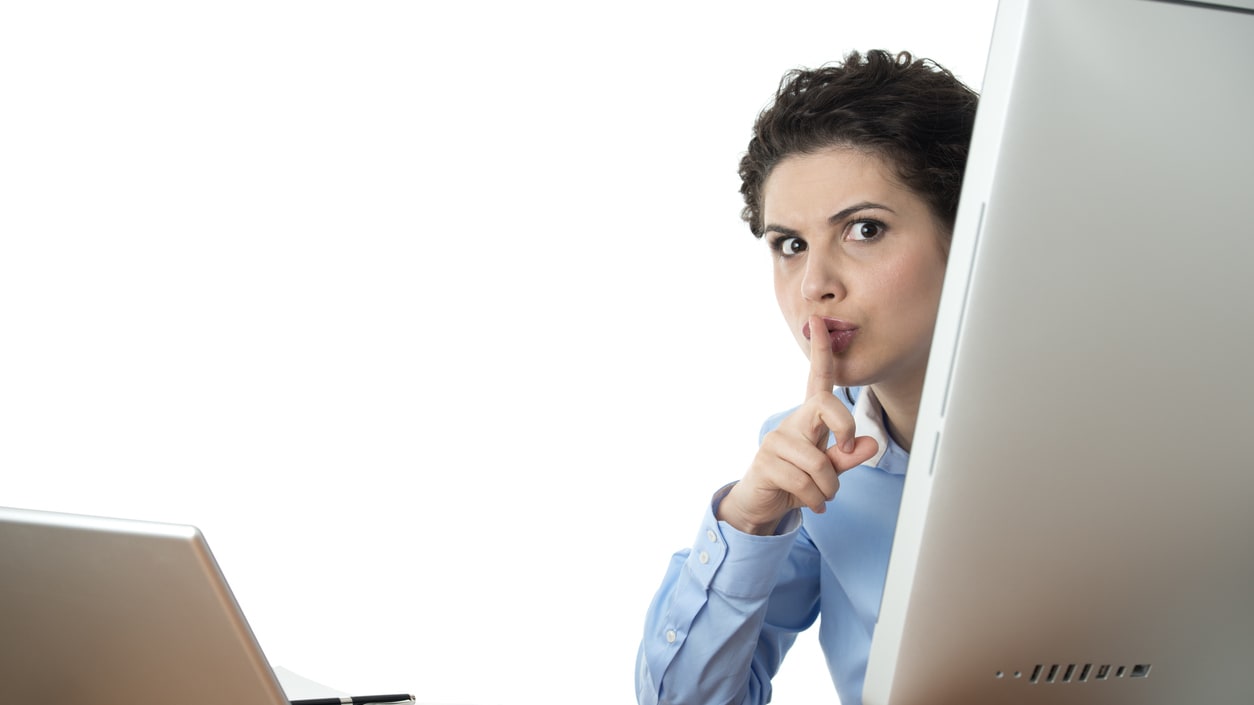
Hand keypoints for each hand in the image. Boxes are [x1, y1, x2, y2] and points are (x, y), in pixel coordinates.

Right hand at [718, 315, 878, 534]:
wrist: (762, 503)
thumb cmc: (798, 480)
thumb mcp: (828, 469)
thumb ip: (848, 455)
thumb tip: (871, 444)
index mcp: (808, 418)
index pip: (817, 379)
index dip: (821, 352)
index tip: (819, 322)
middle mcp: (791, 422)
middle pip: (824, 406)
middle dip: (845, 426)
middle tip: (849, 449)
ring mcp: (776, 441)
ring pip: (818, 462)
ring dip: (829, 487)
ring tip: (823, 495)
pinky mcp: (765, 462)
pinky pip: (804, 482)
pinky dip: (815, 499)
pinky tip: (812, 503)